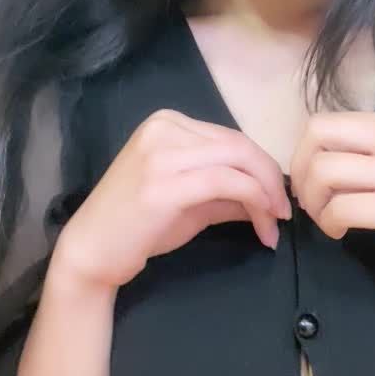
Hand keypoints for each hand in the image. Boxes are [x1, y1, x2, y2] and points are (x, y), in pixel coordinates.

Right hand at [59, 109, 291, 288]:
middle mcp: (164, 129)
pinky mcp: (164, 183)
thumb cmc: (135, 227)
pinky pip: (227, 183)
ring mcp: (162, 153)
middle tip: (284, 213)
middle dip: (270, 179)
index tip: (277, 199)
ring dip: (266, 195)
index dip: (262, 167)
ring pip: (238, 162)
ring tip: (274, 225)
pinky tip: (262, 229)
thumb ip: (228, 191)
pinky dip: (255, 204)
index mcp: (167, 123)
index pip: (231, 137)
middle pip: (239, 145)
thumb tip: (271, 194)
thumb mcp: (190, 201)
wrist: (91, 252)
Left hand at [289, 108, 374, 302]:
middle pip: (319, 134)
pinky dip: (329, 223)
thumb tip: (314, 156)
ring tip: (327, 220)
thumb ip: (371, 151)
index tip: (312, 183)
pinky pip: (341, 208)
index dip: (306, 153)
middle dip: (300, 170)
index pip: (329, 121)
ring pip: (324, 170)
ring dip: (313, 201)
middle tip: (310, 200)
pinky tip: (340, 233)